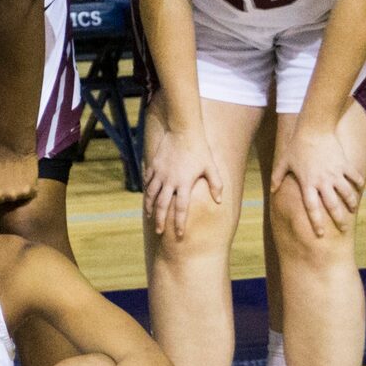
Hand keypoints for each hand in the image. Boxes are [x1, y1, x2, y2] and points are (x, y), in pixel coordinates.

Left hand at [0, 143, 37, 215]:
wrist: (12, 147)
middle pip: (4, 202)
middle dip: (4, 192)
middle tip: (5, 178)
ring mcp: (14, 194)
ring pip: (17, 198)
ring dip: (17, 190)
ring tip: (14, 176)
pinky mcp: (28, 190)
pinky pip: (29, 194)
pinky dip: (28, 187)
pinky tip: (23, 176)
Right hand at [142, 123, 221, 237]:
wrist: (182, 130)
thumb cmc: (200, 149)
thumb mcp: (211, 167)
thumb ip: (216, 184)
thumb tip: (219, 201)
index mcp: (184, 183)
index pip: (180, 208)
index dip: (179, 223)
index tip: (179, 234)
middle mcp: (169, 181)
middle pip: (162, 205)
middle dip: (160, 220)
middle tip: (160, 232)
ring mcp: (159, 173)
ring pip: (151, 195)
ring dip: (150, 208)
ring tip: (149, 217)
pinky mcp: (154, 166)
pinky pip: (148, 181)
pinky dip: (146, 190)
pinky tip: (147, 196)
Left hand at [272, 122, 360, 239]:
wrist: (314, 128)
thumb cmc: (297, 145)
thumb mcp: (284, 161)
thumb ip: (278, 177)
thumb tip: (273, 189)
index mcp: (308, 183)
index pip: (312, 208)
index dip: (316, 222)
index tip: (319, 234)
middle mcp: (323, 181)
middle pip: (332, 205)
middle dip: (338, 220)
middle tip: (342, 229)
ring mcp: (335, 173)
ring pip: (347, 193)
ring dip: (351, 203)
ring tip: (352, 210)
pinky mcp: (345, 164)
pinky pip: (354, 177)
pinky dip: (358, 183)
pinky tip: (359, 188)